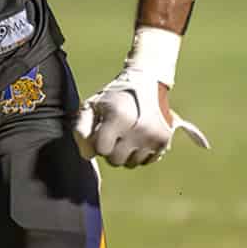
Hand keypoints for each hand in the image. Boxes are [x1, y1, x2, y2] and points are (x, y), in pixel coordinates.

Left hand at [73, 67, 209, 166]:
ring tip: (125, 135)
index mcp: (118, 117)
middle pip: (116, 161)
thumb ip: (82, 129)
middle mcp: (138, 129)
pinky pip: (146, 161)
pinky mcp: (164, 141)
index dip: (97, 143)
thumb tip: (87, 155)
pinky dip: (139, 154)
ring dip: (125, 154)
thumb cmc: (114, 97)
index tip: (100, 132)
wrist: (146, 83)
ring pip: (131, 164)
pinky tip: (137, 138)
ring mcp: (153, 137)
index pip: (102, 150)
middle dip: (110, 151)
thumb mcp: (93, 105)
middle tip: (112, 134)